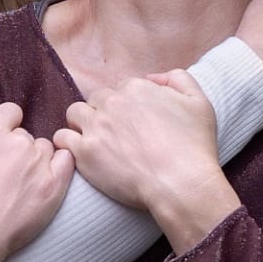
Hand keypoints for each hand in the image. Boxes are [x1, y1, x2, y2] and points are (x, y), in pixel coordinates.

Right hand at [0, 103, 73, 261]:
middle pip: (27, 137)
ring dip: (38, 163)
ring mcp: (36, 162)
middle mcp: (15, 142)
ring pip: (46, 150)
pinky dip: (59, 168)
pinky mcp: (53, 184)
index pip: (11, 112)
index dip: (9, 126)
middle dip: (20, 152)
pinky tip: (46, 184)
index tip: (5, 142)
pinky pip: (66, 161)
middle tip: (9, 177)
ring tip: (24, 188)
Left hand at [54, 71, 239, 253]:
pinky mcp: (85, 152)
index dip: (125, 106)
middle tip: (114, 134)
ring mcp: (96, 126)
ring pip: (75, 114)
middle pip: (96, 99)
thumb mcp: (200, 103)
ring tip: (93, 140)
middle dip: (103, 113)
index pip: (120, 89)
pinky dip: (67, 143)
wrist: (181, 183)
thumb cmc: (194, 147)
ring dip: (82, 123)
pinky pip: (62, 138)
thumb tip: (153, 78)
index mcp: (137, 88)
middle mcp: (113, 102)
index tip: (132, 123)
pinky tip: (78, 152)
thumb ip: (178, 79)